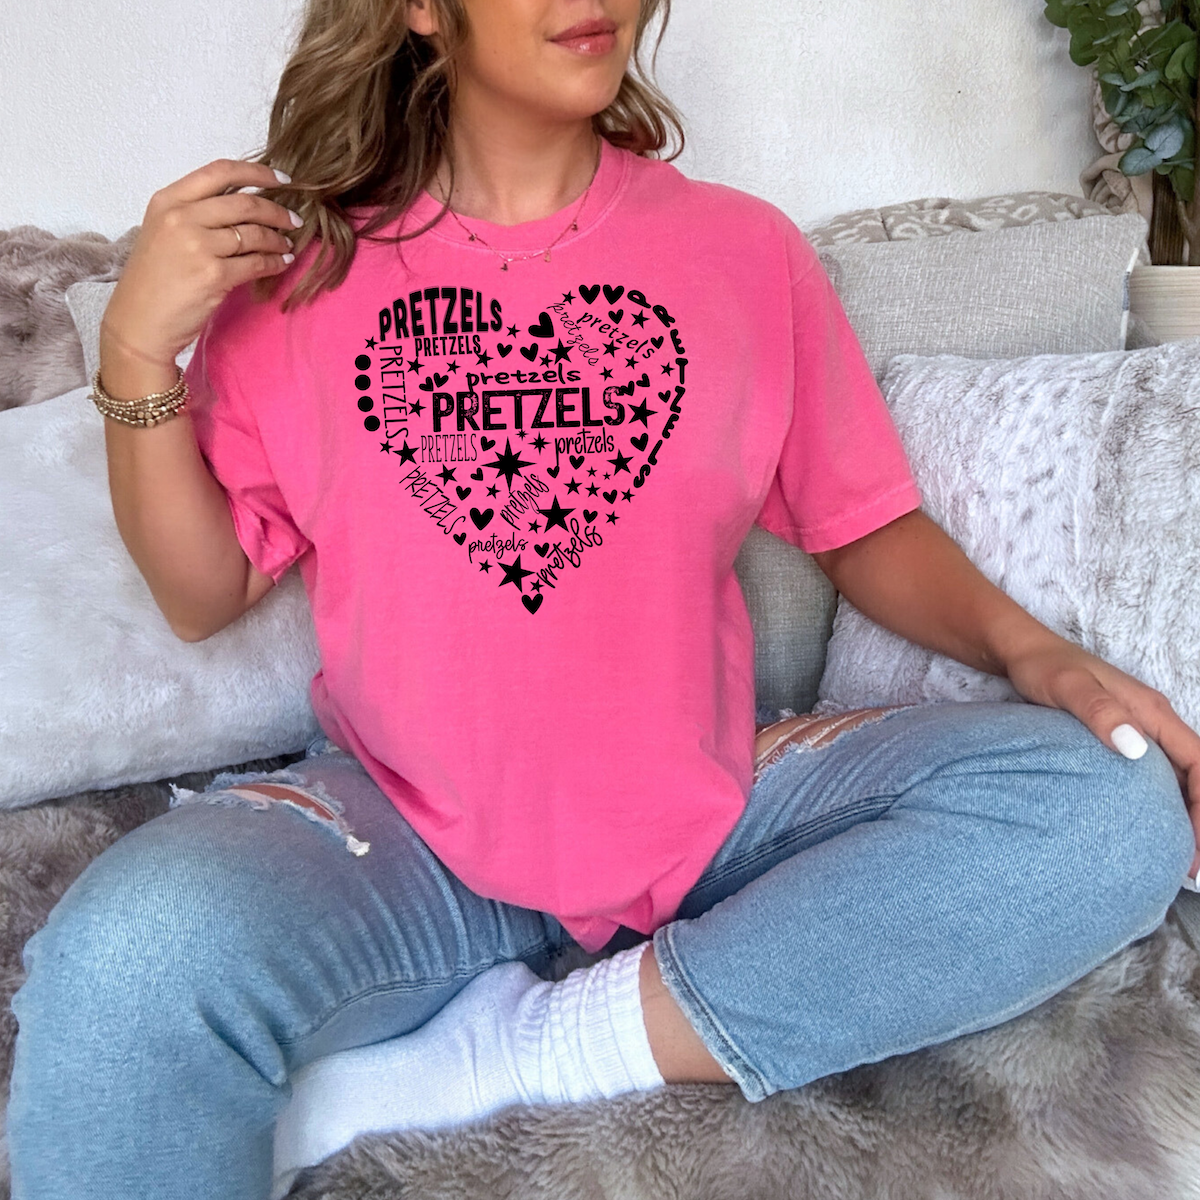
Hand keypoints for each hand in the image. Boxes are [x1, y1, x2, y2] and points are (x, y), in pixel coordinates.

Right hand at [100, 159, 301, 368]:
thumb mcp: (163, 232)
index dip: (258, 172)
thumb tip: (246, 204)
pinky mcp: (214, 275)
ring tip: (287, 245)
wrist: (138, 322)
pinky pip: (256, 263)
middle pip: (245, 203)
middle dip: (277, 211)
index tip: (284, 180)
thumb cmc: (153, 280)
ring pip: (254, 234)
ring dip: (278, 239)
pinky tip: (282, 263)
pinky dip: (274, 262)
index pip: (220, 171)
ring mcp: (198, 246)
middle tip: (294, 220)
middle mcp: (181, 217)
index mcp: (168, 201)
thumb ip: (196, 213)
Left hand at [1002, 633, 1199, 883]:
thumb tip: (1134, 748)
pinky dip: (1155, 804)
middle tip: (1188, 867)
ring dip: (1179, 815)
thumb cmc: (1042, 667)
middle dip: (1197, 820)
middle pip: (1194, 776)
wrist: (1019, 652)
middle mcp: (1151, 722)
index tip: (1196, 845)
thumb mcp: (1067, 688)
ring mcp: (1135, 729)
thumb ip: (1098, 712)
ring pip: (1173, 778)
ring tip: (1171, 857)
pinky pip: (1149, 776)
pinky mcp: (1115, 736)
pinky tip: (1140, 829)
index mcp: (1152, 712)